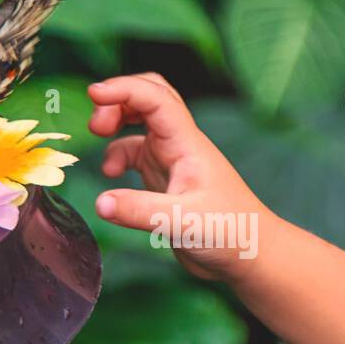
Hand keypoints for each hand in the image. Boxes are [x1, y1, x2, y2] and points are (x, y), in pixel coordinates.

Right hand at [87, 73, 276, 282]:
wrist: (249, 254)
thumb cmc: (231, 232)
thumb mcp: (183, 222)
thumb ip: (140, 212)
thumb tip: (100, 203)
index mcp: (187, 144)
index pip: (155, 98)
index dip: (125, 89)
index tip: (95, 94)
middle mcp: (179, 145)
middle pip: (149, 98)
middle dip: (119, 99)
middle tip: (96, 123)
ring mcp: (172, 161)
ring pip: (140, 124)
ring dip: (117, 122)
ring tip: (96, 136)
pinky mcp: (164, 181)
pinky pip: (135, 155)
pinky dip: (116, 156)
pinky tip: (111, 176)